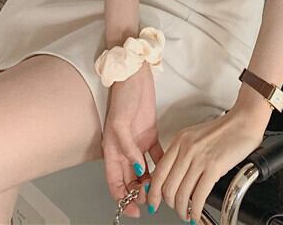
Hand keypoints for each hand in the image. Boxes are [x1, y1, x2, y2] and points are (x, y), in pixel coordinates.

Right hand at [101, 62, 163, 217]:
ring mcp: (138, 141)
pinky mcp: (150, 133)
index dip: (123, 199)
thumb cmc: (122, 94)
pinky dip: (162, 163)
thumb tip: (137, 171)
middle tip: (153, 200)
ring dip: (152, 181)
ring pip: (144, 170)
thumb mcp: (120, 122)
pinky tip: (170, 169)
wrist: (135, 73)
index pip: (115, 183)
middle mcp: (124, 149)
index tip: (134, 210)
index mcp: (111, 149)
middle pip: (130, 180)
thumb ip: (128, 148)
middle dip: (140, 193)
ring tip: (163, 189)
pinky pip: (157, 154)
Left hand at [145, 109, 266, 222]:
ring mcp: (199, 158)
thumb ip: (183, 152)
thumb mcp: (196, 136)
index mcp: (180, 140)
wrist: (244, 120)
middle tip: (176, 209)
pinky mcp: (214, 167)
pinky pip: (199, 196)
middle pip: (167, 187)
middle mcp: (186, 148)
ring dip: (182, 211)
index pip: (158, 172)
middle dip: (170, 205)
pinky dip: (195, 210)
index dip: (153, 192)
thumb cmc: (225, 129)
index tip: (154, 202)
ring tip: (187, 214)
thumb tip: (175, 177)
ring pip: (181, 194)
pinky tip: (196, 214)